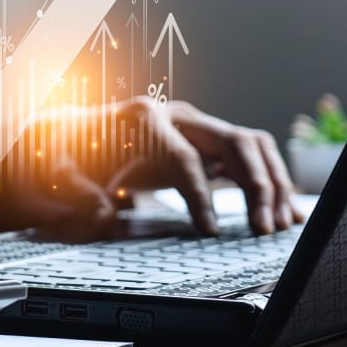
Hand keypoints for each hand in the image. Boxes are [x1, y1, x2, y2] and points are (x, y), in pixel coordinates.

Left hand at [22, 97, 305, 235]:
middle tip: (264, 229)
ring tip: (281, 224)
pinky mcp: (208, 141)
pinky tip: (284, 211)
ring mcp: (197, 125)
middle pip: (234, 141)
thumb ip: (78, 193)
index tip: (209, 230)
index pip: (183, 157)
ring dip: (272, 183)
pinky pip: (251, 156)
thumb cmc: (70, 152)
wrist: (72, 132)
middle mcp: (177, 115)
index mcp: (144, 119)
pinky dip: (271, 180)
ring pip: (253, 144)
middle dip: (255, 185)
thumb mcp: (62, 171)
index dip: (199, 195)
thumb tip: (102, 216)